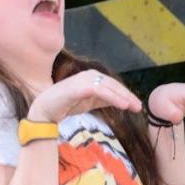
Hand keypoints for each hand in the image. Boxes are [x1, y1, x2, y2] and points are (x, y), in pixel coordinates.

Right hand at [27, 69, 141, 122]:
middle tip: (138, 107)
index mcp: (92, 78)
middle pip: (114, 85)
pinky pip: (101, 92)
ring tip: (134, 107)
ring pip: (109, 88)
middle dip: (127, 96)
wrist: (45, 109)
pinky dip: (113, 98)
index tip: (135, 105)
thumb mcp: (89, 103)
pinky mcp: (81, 87)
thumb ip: (102, 100)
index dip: (125, 94)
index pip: (113, 85)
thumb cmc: (65, 105)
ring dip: (123, 97)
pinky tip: (123, 105)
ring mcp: (85, 79)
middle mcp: (90, 75)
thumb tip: (119, 101)